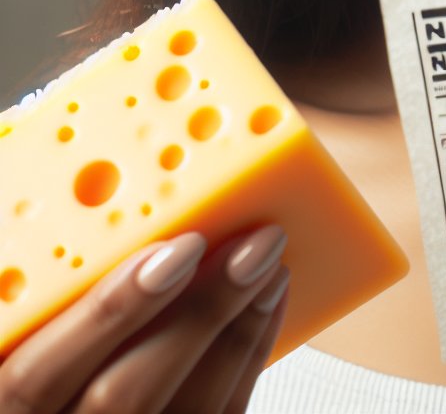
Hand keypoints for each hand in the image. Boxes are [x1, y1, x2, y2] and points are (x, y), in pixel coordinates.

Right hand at [0, 226, 287, 413]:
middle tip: (254, 242)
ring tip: (269, 261)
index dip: (106, 312)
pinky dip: (249, 356)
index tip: (175, 249)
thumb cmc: (47, 349)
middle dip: (198, 313)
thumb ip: (47, 284)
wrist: (82, 399)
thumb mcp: (22, 317)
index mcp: (3, 406)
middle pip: (123, 394)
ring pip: (185, 411)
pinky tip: (267, 303)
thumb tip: (95, 203)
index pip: (36, 377)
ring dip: (237, 329)